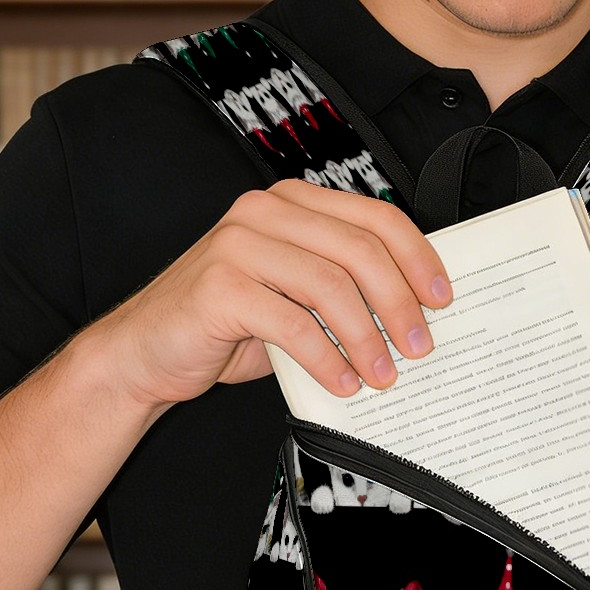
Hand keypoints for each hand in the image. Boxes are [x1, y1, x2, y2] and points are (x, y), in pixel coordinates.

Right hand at [86, 178, 451, 409]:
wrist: (147, 353)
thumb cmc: (227, 327)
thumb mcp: (293, 299)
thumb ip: (339, 290)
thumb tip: (411, 316)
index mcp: (290, 204)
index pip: (372, 217)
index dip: (416, 257)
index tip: (442, 299)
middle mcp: (265, 212)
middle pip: (359, 250)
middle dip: (399, 303)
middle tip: (419, 347)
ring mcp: (238, 245)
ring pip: (330, 286)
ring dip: (367, 338)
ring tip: (383, 375)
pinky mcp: (219, 286)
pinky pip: (292, 323)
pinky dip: (326, 359)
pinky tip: (343, 384)